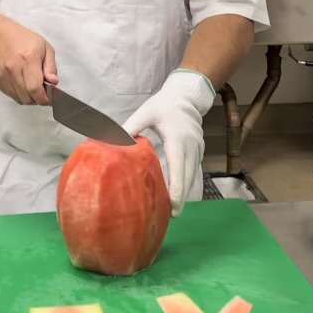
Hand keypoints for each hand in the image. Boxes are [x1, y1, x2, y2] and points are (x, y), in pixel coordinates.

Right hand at [0, 16, 57, 104]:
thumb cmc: (24, 39)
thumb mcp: (45, 47)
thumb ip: (51, 66)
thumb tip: (53, 82)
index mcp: (29, 60)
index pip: (35, 89)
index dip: (44, 98)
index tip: (49, 98)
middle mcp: (14, 70)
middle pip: (27, 98)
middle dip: (37, 99)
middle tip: (42, 92)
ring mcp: (3, 76)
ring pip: (19, 99)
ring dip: (28, 98)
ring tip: (32, 88)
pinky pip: (10, 95)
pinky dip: (19, 94)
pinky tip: (22, 85)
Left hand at [123, 70, 214, 216]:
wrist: (186, 96)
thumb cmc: (165, 105)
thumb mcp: (146, 112)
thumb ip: (132, 126)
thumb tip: (114, 140)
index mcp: (178, 139)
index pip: (178, 167)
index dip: (177, 188)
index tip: (172, 205)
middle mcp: (191, 147)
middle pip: (187, 177)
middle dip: (181, 198)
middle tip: (170, 215)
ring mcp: (197, 150)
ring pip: (192, 176)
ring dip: (184, 192)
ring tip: (172, 210)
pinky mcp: (198, 151)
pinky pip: (193, 171)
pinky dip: (186, 183)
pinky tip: (177, 193)